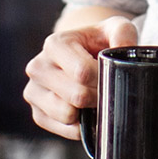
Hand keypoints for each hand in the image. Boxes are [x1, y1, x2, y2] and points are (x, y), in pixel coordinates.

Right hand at [23, 14, 137, 139]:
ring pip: (67, 115)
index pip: (82, 72)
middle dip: (98, 97)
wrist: (82, 55)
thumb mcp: (113, 29)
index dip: (103, 79)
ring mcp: (34, 92)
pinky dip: (81, 125)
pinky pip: (64, 129)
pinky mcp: (38, 114)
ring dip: (88, 112)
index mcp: (54, 44)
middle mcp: (38, 67)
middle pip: (76, 96)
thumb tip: (124, 46)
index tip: (112, 75)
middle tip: (106, 89)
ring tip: (94, 98)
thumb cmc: (98, 42)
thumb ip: (123, 33)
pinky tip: (85, 110)